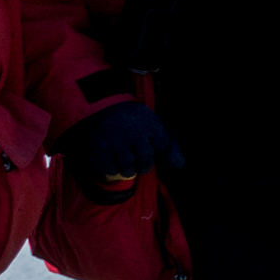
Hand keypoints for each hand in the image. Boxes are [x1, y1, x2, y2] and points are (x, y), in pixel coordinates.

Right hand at [61, 98, 180, 201]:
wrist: (100, 108)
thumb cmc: (133, 123)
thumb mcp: (153, 128)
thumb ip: (169, 147)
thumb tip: (180, 164)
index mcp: (149, 122)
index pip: (162, 148)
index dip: (156, 150)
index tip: (147, 143)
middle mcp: (133, 130)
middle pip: (145, 162)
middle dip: (143, 165)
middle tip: (136, 158)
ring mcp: (115, 140)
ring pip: (129, 169)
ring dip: (128, 170)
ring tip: (125, 161)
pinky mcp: (99, 149)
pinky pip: (111, 170)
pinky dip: (113, 169)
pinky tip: (112, 159)